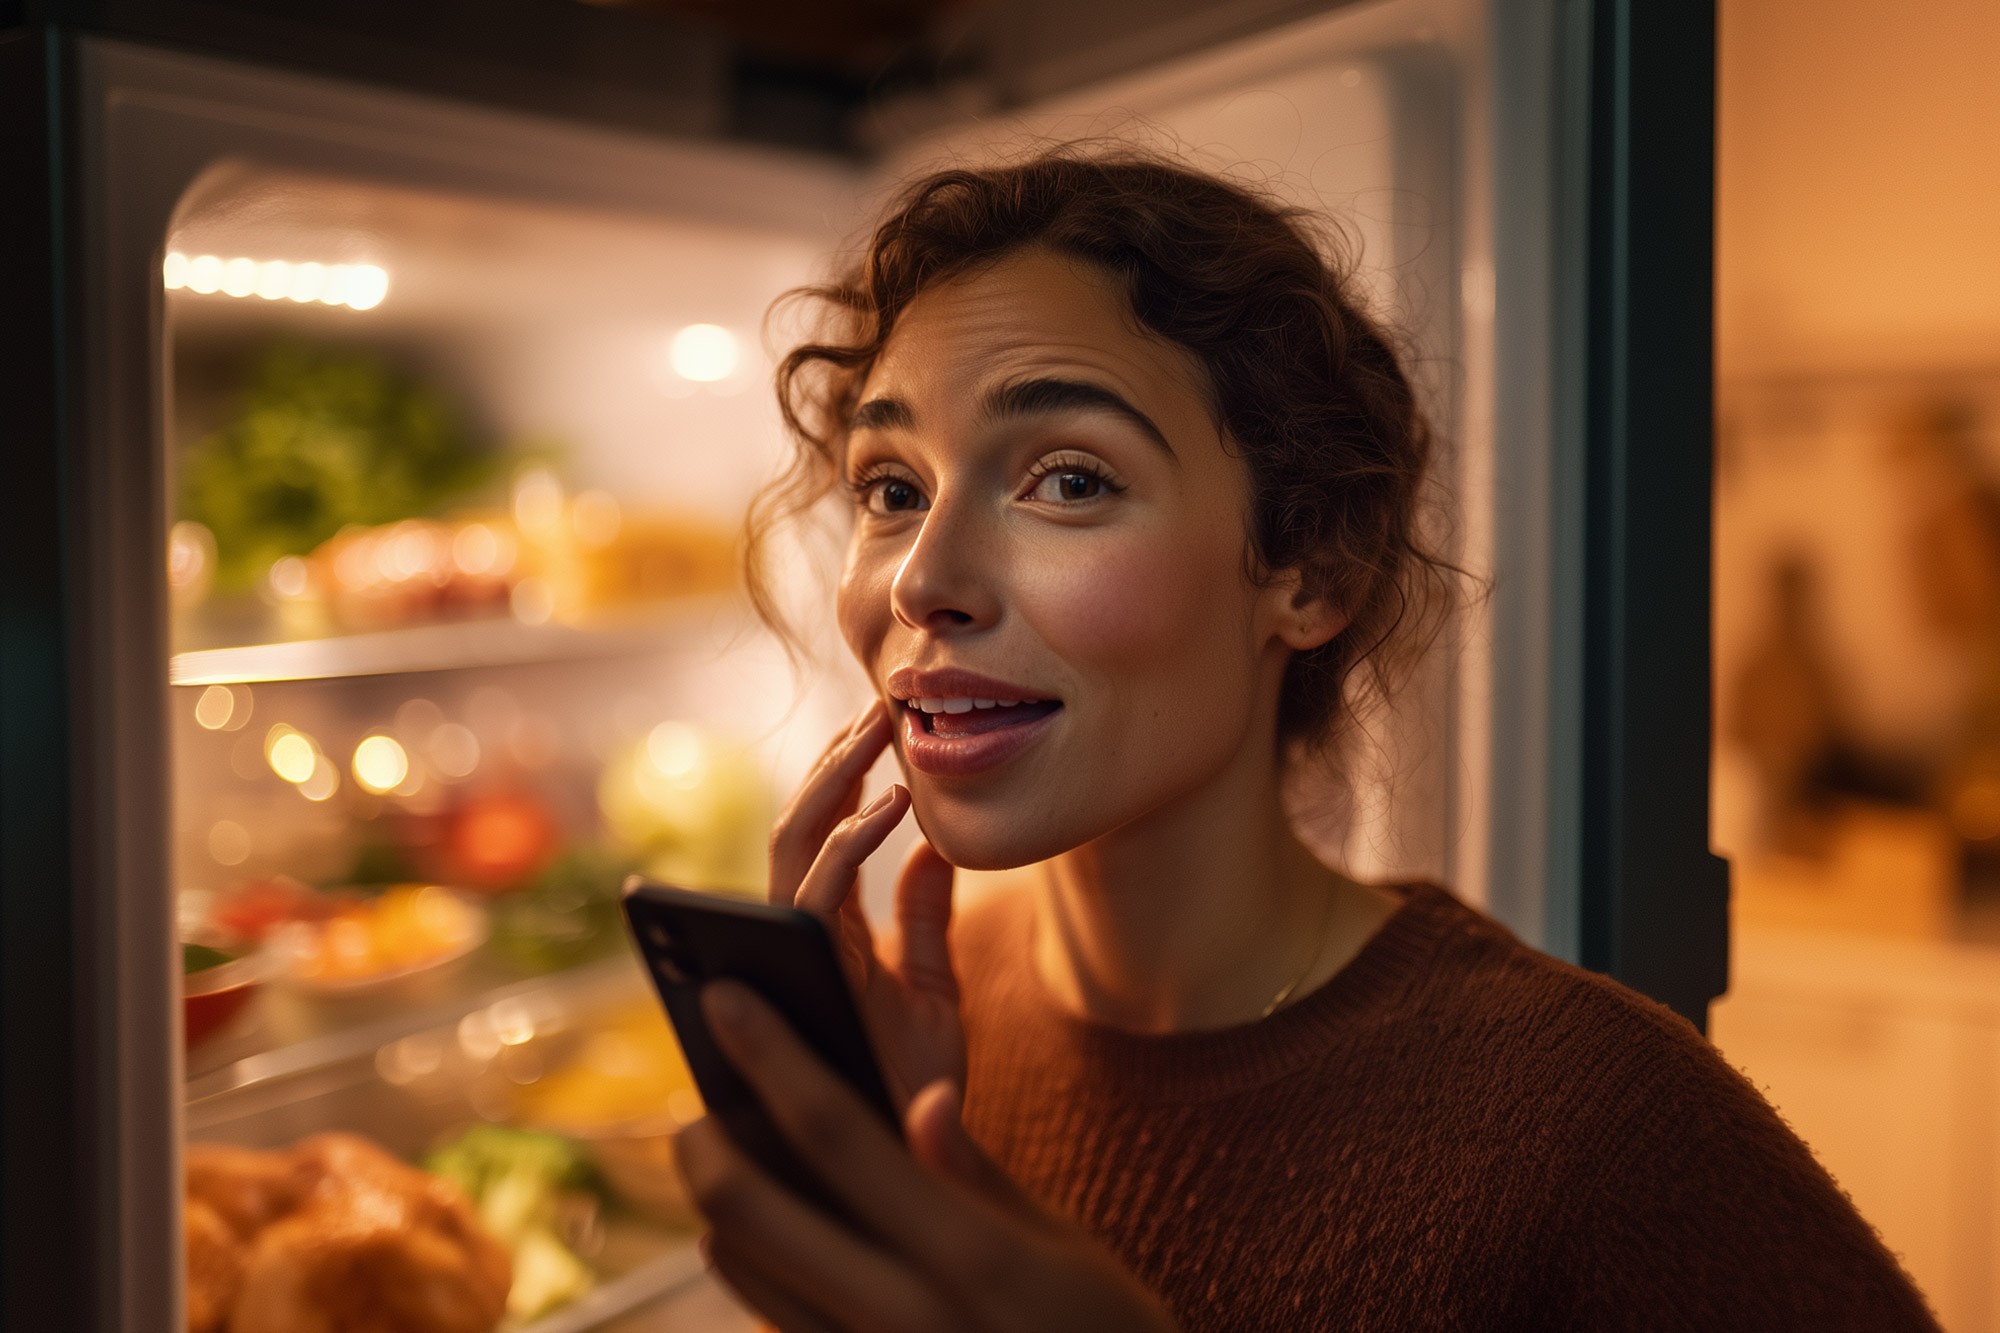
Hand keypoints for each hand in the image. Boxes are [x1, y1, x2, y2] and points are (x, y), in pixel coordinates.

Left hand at [678, 981, 1178, 1332]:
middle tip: (700, 1105)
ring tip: (726, 1154)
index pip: (839, 1136)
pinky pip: (769, 1317)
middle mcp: (901, 1316)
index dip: (772, 1058)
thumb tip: (923, 1099)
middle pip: (749, 1208)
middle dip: (704, 1142)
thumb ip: (978, 1175)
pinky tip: (760, 1233)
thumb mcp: (1065, 1248)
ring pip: (740, 1266)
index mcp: (969, 1254)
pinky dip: (748, 1262)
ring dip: (716, 1201)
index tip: (726, 998)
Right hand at [767, 699, 961, 1108]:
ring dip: (830, 779)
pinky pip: (817, 896)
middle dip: (830, 763)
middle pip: (797, 828)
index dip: (837, 779)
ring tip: (878, 730)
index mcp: (827, 938)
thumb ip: (927, 921)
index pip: (818, 838)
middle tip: (879, 707)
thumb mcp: (934, 992)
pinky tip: (894, 804)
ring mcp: (801, 958)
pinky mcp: (815, 981)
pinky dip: (850, 842)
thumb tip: (938, 845)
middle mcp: (802, 941)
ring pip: (792, 847)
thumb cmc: (916, 1087)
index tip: (878, 727)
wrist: (914, 1161)